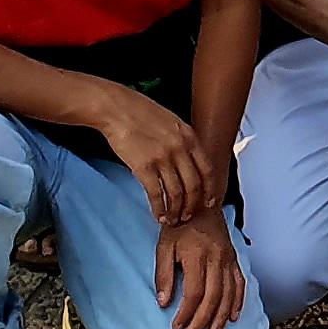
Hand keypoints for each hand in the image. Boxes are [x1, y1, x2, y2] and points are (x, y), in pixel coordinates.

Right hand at [91, 86, 224, 224]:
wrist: (116, 108)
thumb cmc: (141, 112)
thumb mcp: (172, 121)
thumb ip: (183, 140)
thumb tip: (189, 159)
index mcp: (189, 136)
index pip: (207, 169)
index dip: (210, 189)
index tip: (210, 201)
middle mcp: (180, 148)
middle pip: (194, 185)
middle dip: (193, 205)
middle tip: (189, 216)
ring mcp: (163, 158)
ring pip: (177, 193)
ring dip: (177, 211)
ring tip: (174, 220)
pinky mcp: (144, 167)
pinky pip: (156, 194)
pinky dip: (160, 209)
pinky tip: (159, 216)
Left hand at [156, 209, 247, 328]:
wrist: (200, 203)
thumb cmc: (178, 226)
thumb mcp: (163, 247)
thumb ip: (163, 275)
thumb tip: (163, 302)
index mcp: (197, 255)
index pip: (194, 292)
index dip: (185, 312)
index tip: (176, 326)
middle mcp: (216, 258)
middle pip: (213, 296)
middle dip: (203, 320)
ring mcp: (228, 258)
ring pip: (229, 293)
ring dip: (221, 317)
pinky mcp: (234, 258)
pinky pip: (240, 283)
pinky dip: (238, 302)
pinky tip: (233, 316)